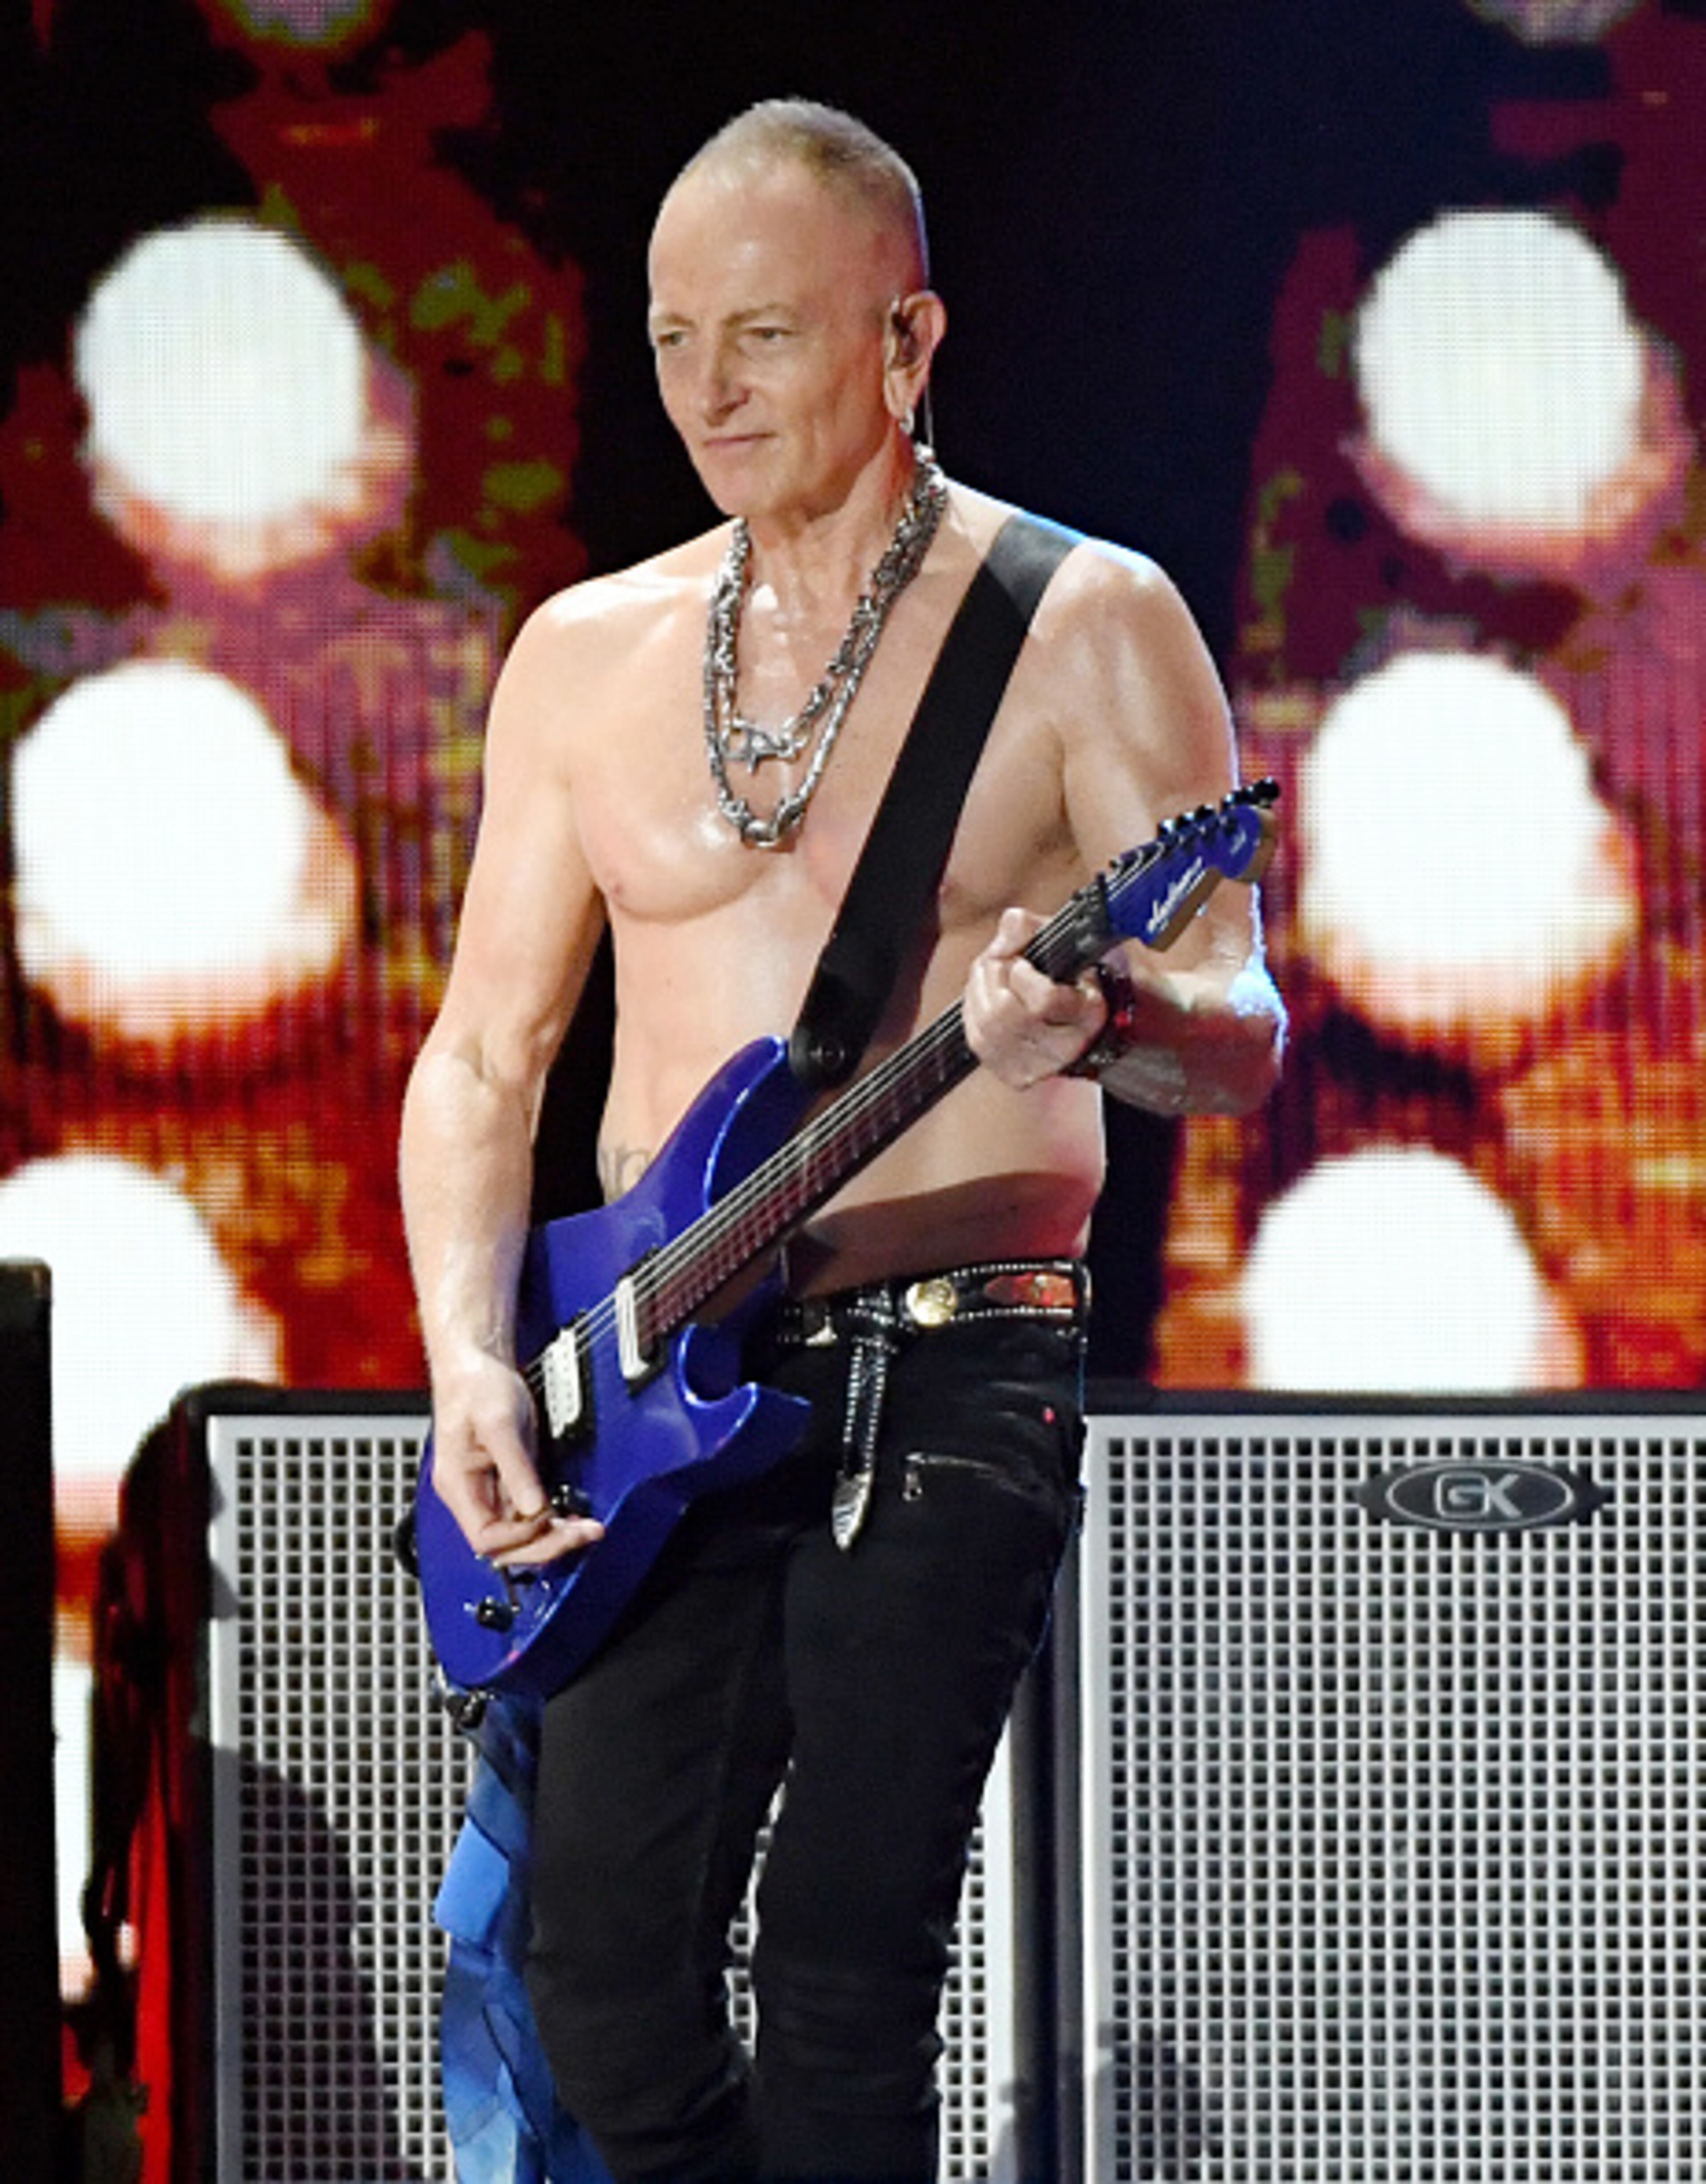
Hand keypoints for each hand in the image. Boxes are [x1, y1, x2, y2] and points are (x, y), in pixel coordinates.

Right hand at [430, 1350, 605, 1566]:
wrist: (477, 1363)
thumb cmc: (477, 1385)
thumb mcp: (500, 1424)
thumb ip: (517, 1469)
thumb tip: (535, 1509)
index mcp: (459, 1485)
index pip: (487, 1538)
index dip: (522, 1539)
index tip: (552, 1519)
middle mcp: (471, 1494)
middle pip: (505, 1546)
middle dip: (545, 1545)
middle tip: (583, 1534)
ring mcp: (490, 1489)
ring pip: (519, 1534)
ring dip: (552, 1536)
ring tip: (585, 1528)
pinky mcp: (508, 1479)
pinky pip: (528, 1515)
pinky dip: (552, 1520)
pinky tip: (573, 1516)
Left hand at [964, 907, 1107, 1088]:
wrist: (1080, 1020)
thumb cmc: (1073, 976)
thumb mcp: (1062, 940)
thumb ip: (1032, 927)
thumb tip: (1008, 930)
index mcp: (1088, 1015)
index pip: (1044, 1000)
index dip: (1022, 974)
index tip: (1023, 963)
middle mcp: (1066, 1048)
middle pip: (1004, 1012)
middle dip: (993, 976)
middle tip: (1003, 962)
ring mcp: (1038, 1067)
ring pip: (986, 1025)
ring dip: (979, 989)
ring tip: (994, 975)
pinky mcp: (1014, 1074)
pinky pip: (976, 1039)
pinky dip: (974, 1011)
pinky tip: (987, 997)